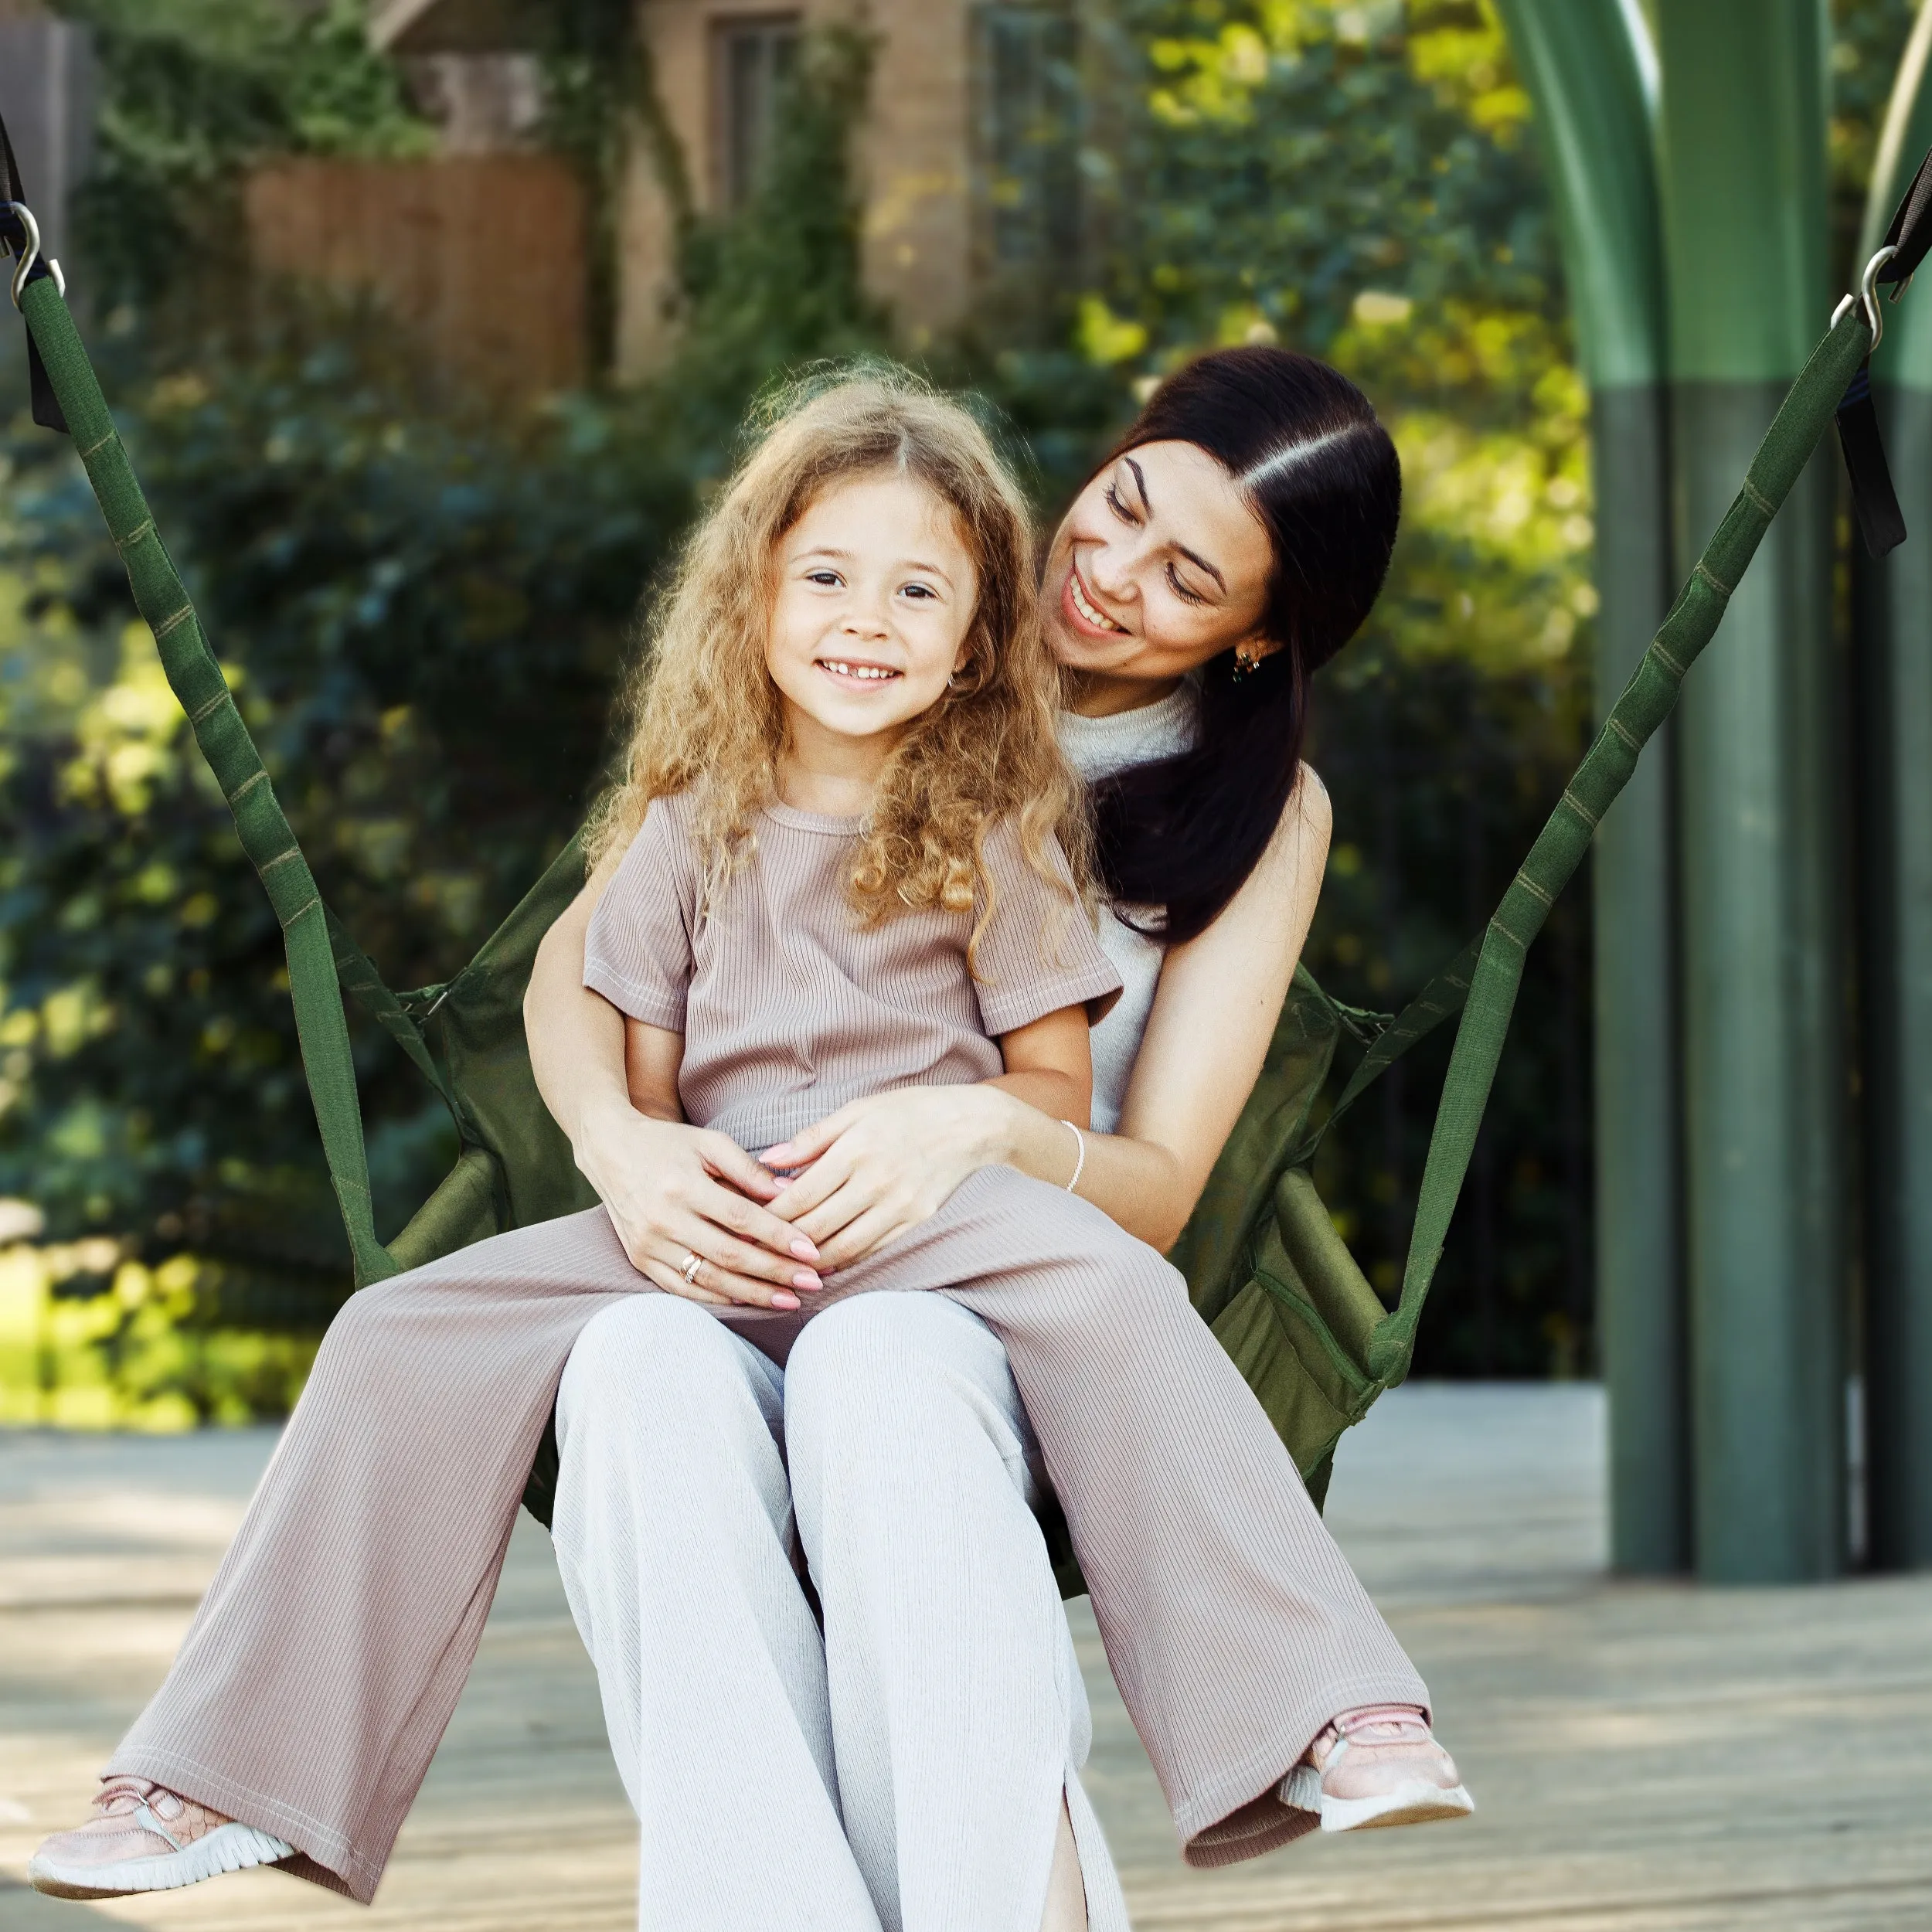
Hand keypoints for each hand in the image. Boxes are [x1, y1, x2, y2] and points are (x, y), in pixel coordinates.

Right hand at [572, 1101, 824, 1308]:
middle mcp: (663, 1219)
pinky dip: (718, 1297)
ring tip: (789, 1300)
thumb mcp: (709, 1143)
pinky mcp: (640, 1259)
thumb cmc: (668, 1143)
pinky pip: (683, 1288)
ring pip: (709, 1278)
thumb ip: (749, 1170)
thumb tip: (790, 1194)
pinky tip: (749, 1300)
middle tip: (812, 1282)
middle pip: (729, 1255)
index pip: (741, 1219)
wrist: (610, 1151)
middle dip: (775, 1272)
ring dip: (753, 1293)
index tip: (812, 1251)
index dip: (779, 1237)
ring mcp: (649, 1244)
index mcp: (682, 1186)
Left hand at [762, 1086, 1020, 1270]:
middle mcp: (876, 1181)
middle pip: (816, 1226)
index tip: (746, 1225)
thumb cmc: (909, 1111)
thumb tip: (768, 1160)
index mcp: (856, 1149)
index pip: (800, 1196)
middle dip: (780, 1243)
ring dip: (809, 1260)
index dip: (769, 1216)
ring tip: (783, 1264)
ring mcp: (898, 1205)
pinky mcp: (916, 1221)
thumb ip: (812, 1139)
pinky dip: (843, 1259)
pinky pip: (870, 1249)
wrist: (972, 1125)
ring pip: (842, 1246)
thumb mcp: (859, 1110)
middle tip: (755, 1251)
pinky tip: (823, 1262)